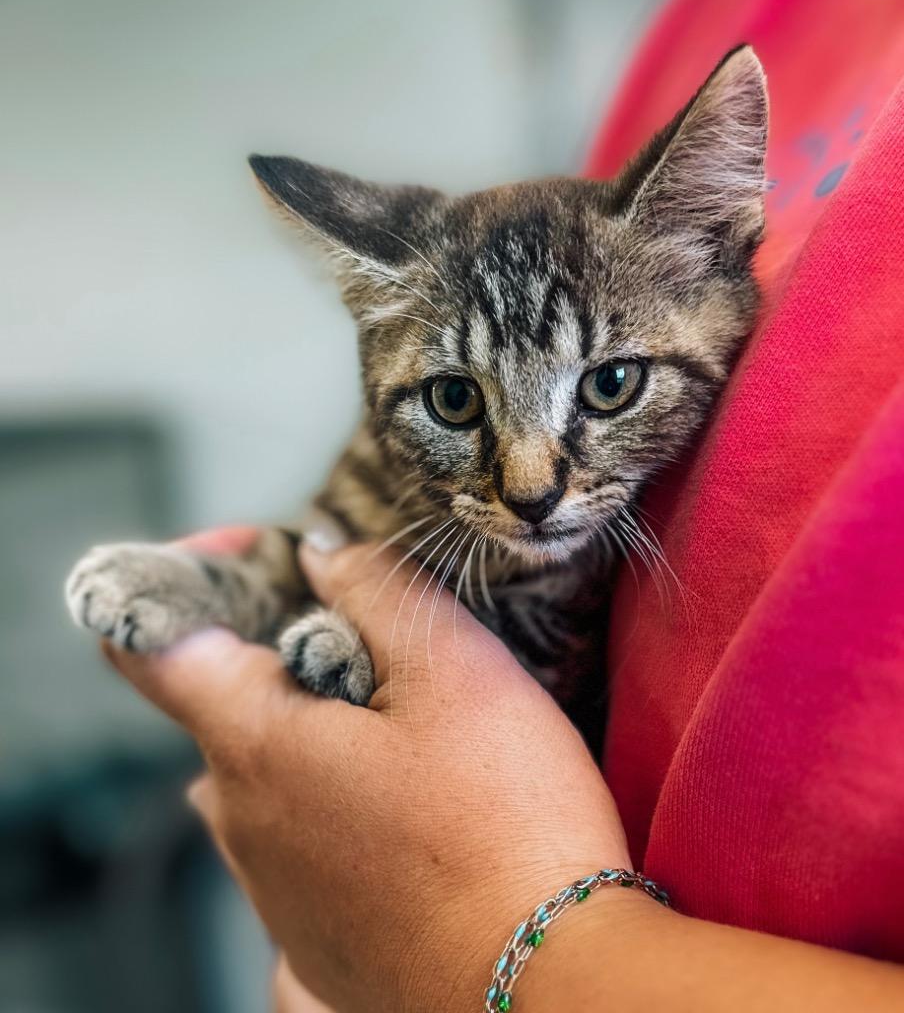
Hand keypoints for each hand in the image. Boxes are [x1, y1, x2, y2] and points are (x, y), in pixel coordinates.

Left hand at [105, 531, 633, 1011]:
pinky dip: (336, 797)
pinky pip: (302, 837)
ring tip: (408, 728)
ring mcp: (273, 889)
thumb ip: (379, 589)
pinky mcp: (314, 936)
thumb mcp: (457, 671)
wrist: (548, 989)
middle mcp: (241, 824)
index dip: (181, 577)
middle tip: (376, 638)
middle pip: (225, 706)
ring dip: (317, 730)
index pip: (149, 647)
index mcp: (255, 746)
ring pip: (268, 774)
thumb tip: (322, 552)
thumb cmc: (506, 822)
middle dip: (284, 654)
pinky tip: (415, 810)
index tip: (246, 549)